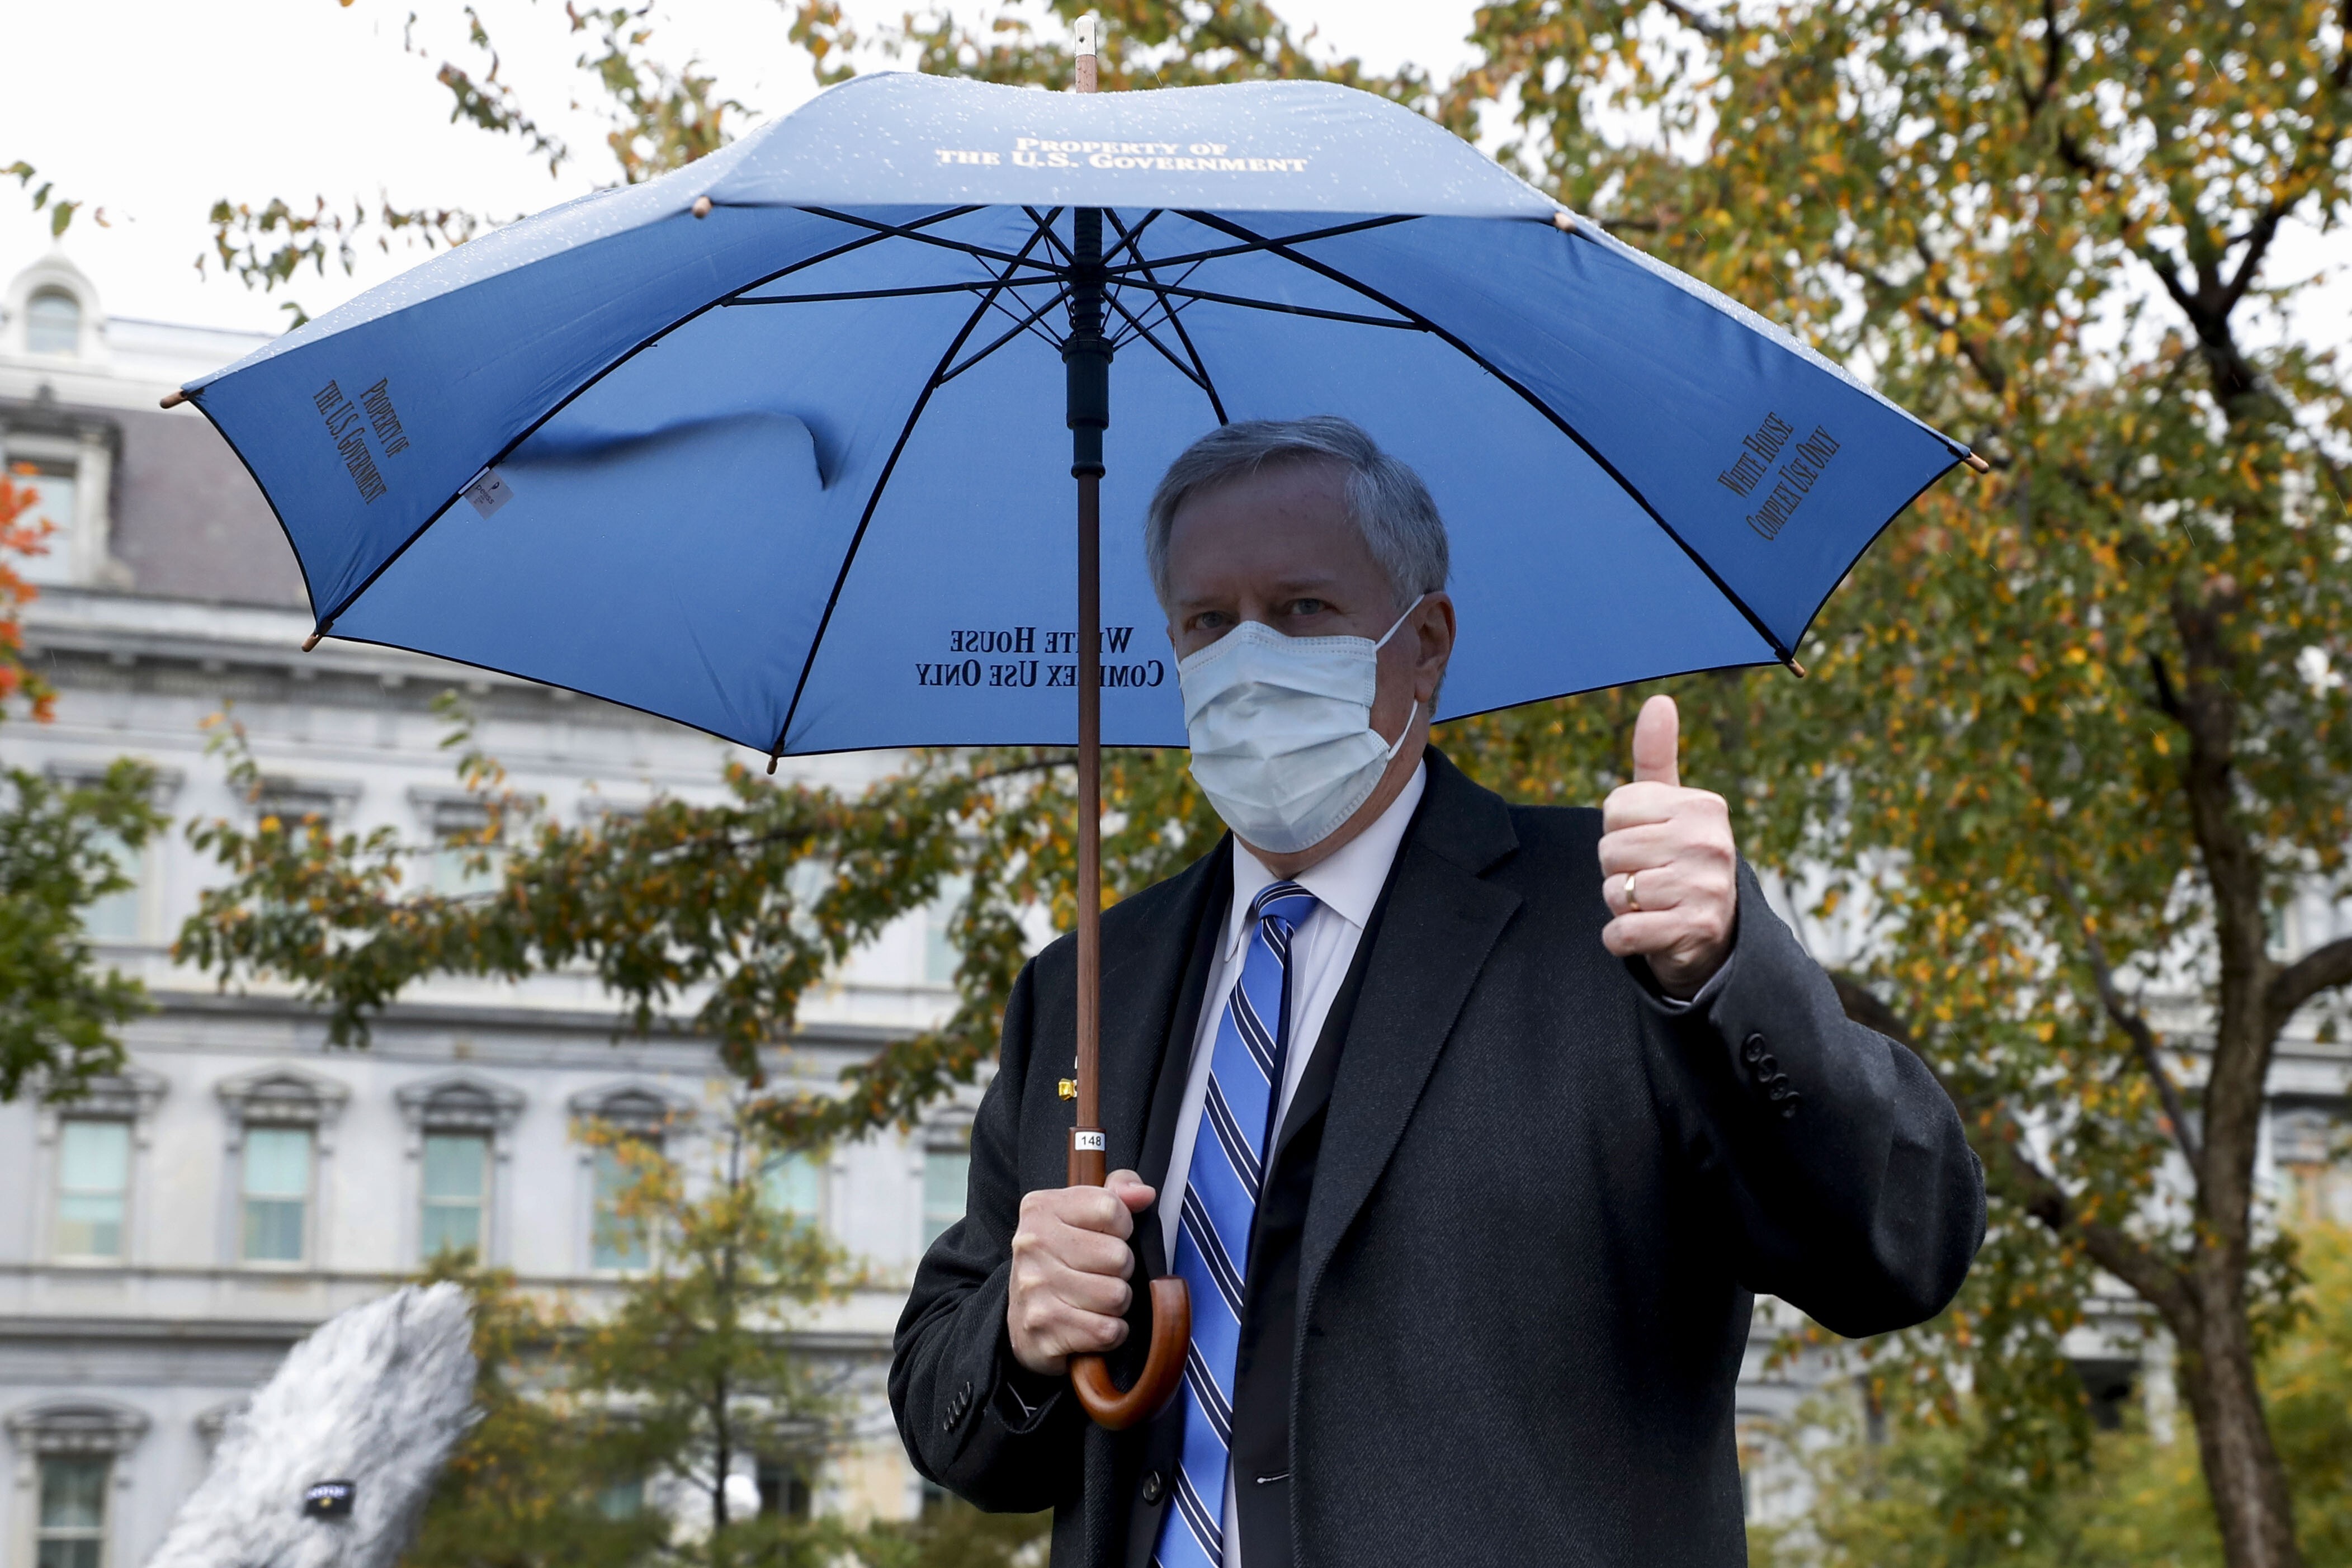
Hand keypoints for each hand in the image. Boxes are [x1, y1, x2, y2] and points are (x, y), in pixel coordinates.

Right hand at [1007, 1169, 1155, 1374]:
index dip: (1123, 1228)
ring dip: (1116, 1303)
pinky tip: (1092, 1324)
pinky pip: (1106, 1330)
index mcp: (1041, 1208)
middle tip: (1101, 1274)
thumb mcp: (1084, 1214)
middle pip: (1119, 1256)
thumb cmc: (1062, 1260)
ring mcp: (1034, 1287)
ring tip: (1096, 1299)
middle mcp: (1032, 1244)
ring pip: (1116, 1295)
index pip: (1111, 1208)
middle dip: (1121, 1270)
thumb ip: (1118, 1191)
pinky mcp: (1043, 1327)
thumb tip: (1144, 1195)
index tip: (1108, 1237)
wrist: (1022, 1320)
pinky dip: (1110, 1332)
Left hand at [1598, 695, 1736, 998]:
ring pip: (1614, 891)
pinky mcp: (1693, 930)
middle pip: (1609, 851)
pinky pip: (1621, 932)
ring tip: (1655, 903)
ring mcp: (1705, 887)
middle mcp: (1710, 843)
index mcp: (1703, 806)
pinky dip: (1622, 939)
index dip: (1619, 831)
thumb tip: (1660, 700)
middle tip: (1651, 877)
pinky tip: (1649, 932)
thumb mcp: (1671, 806)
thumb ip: (1657, 757)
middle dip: (1618, 870)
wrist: (1714, 935)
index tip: (1649, 843)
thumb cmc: (1679, 859)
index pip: (1614, 809)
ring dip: (1622, 905)